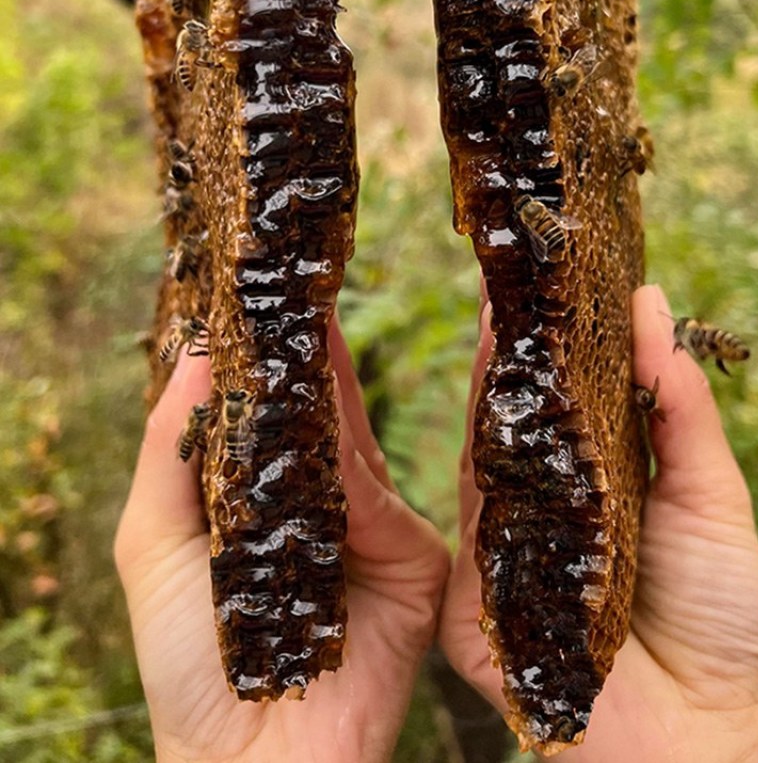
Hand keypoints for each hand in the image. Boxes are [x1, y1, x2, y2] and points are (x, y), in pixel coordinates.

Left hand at [115, 318, 448, 762]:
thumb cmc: (189, 663)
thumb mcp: (155, 544)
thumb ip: (170, 451)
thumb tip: (189, 353)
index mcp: (268, 502)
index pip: (269, 417)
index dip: (262, 360)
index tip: (257, 299)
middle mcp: (324, 508)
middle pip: (319, 417)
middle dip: (306, 355)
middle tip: (299, 284)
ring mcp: (373, 531)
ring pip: (352, 442)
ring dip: (332, 383)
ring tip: (314, 314)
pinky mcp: (411, 563)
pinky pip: (378, 495)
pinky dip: (351, 453)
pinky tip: (329, 399)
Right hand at [439, 284, 757, 761]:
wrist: (711, 730)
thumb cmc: (720, 614)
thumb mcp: (709, 492)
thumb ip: (678, 404)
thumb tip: (652, 305)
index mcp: (589, 490)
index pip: (560, 409)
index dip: (553, 349)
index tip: (547, 287)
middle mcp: (538, 518)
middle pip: (513, 429)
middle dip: (510, 359)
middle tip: (507, 289)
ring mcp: (502, 560)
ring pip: (484, 467)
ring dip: (489, 398)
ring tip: (496, 328)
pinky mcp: (476, 609)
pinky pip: (472, 536)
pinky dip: (474, 476)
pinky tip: (479, 419)